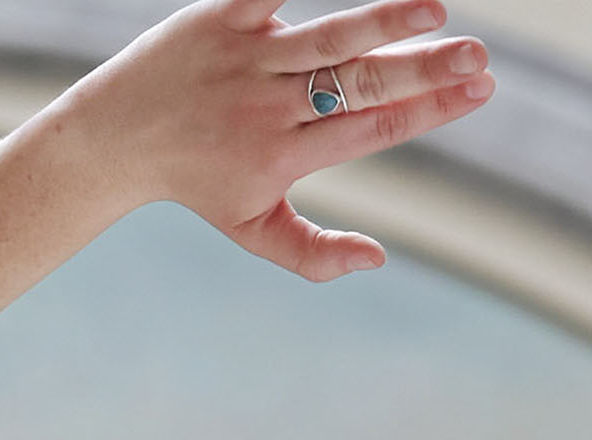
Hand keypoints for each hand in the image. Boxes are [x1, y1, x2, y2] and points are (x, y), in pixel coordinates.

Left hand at [0, 0, 494, 365]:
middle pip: (357, 87)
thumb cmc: (194, 183)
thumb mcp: (251, 228)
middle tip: (480, 59)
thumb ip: (313, 251)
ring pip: (325, 40)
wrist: (111, 140)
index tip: (480, 92)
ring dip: (383, 24)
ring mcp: (245, 59)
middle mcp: (266, 109)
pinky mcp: (221, 17)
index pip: (368, 130)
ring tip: (437, 13)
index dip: (426, 112)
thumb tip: (380, 261)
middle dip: (421, 74)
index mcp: (282, 157)